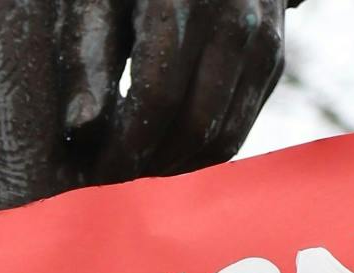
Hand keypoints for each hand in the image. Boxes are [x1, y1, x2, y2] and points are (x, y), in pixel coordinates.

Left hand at [62, 0, 288, 179]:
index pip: (157, 100)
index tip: (96, 170)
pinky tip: (166, 145)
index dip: (125, 146)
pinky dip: (200, 149)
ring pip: (222, 138)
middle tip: (114, 172)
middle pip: (194, 126)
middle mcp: (235, 18)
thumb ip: (87, 59)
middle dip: (150, 162)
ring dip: (176, 164)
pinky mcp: (273, 56)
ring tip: (137, 162)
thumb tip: (79, 131)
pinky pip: (239, 127)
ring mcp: (263, 38)